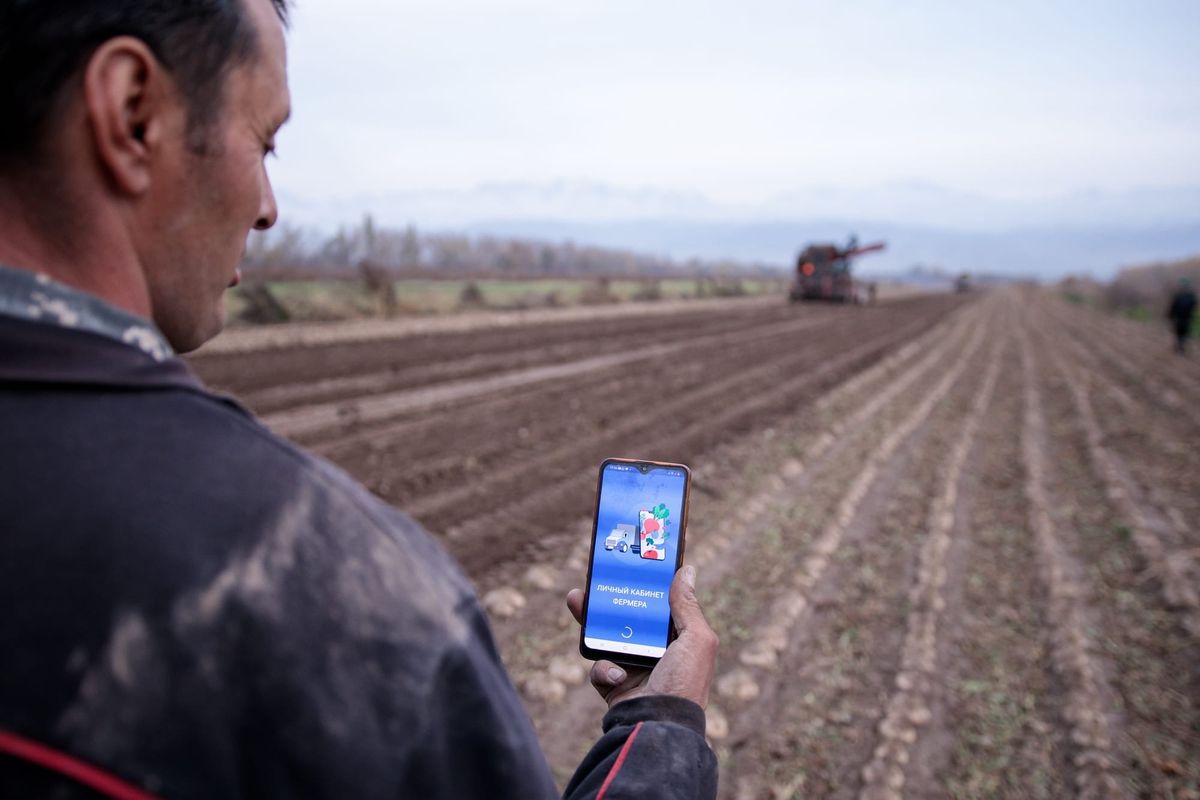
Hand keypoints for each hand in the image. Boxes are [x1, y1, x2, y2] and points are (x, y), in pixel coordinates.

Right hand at [566, 565, 717, 709]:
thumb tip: (687, 570)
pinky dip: (604, 668)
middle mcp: (656, 652)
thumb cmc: (684, 684)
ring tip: (578, 601)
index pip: (659, 605)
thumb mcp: (697, 640)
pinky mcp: (614, 685)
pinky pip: (599, 667)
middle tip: (593, 577)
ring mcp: (633, 668)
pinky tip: (618, 675)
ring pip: (606, 636)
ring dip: (591, 620)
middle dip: (609, 596)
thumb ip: (688, 606)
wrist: (659, 727)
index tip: (631, 564)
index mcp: (678, 639)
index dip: (646, 585)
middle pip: (627, 616)